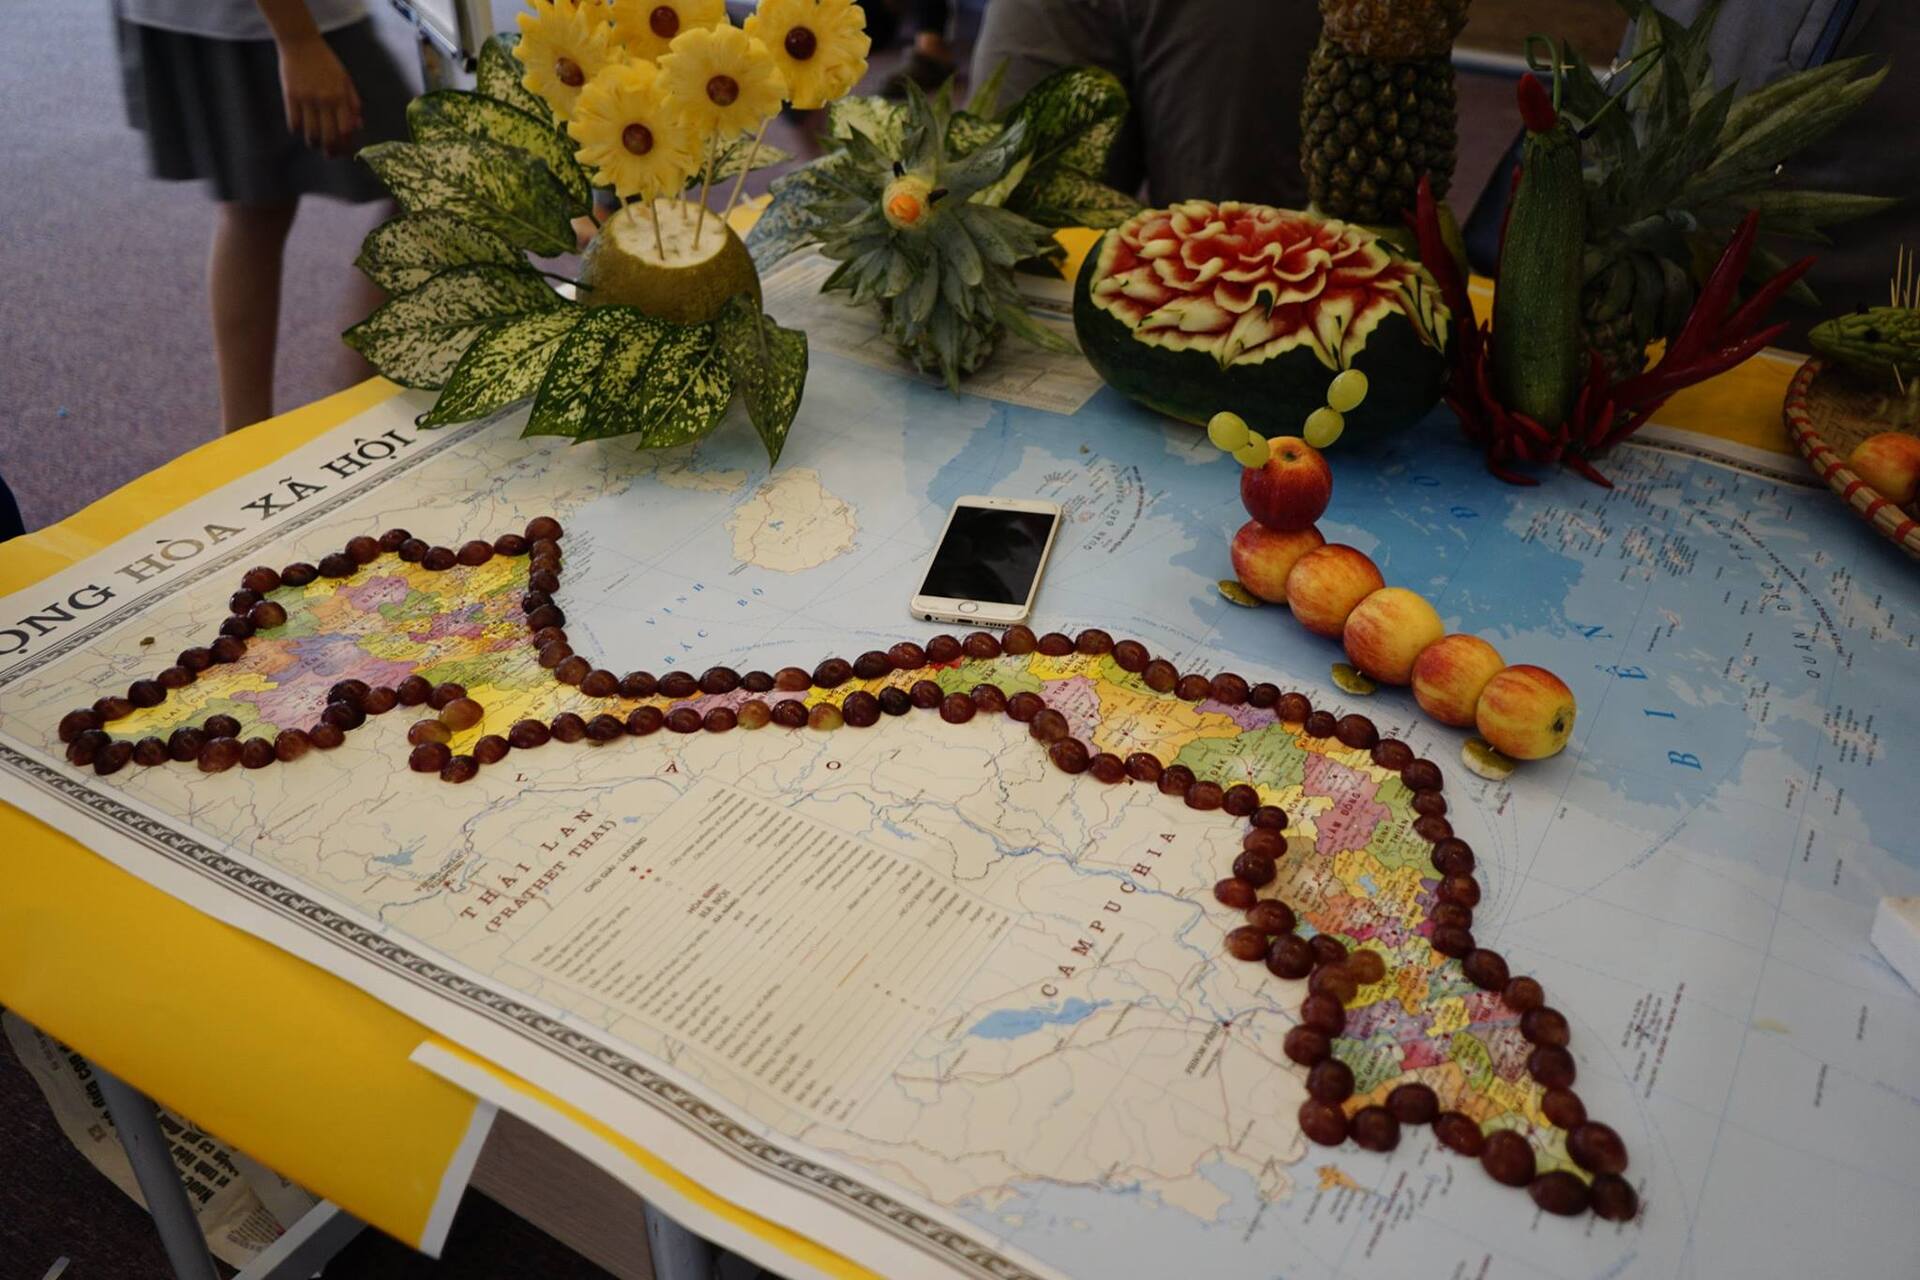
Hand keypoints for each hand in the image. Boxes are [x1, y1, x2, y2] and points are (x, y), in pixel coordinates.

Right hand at [277, 34, 361, 156]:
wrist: (301, 44)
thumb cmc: (326, 62)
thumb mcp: (346, 80)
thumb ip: (353, 103)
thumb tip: (358, 126)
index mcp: (341, 96)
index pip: (346, 129)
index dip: (346, 144)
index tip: (345, 150)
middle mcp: (325, 100)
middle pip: (329, 136)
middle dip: (331, 150)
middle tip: (330, 155)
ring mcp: (307, 99)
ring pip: (311, 133)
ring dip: (314, 143)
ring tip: (316, 144)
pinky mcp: (290, 96)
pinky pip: (294, 123)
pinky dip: (298, 131)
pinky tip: (301, 130)